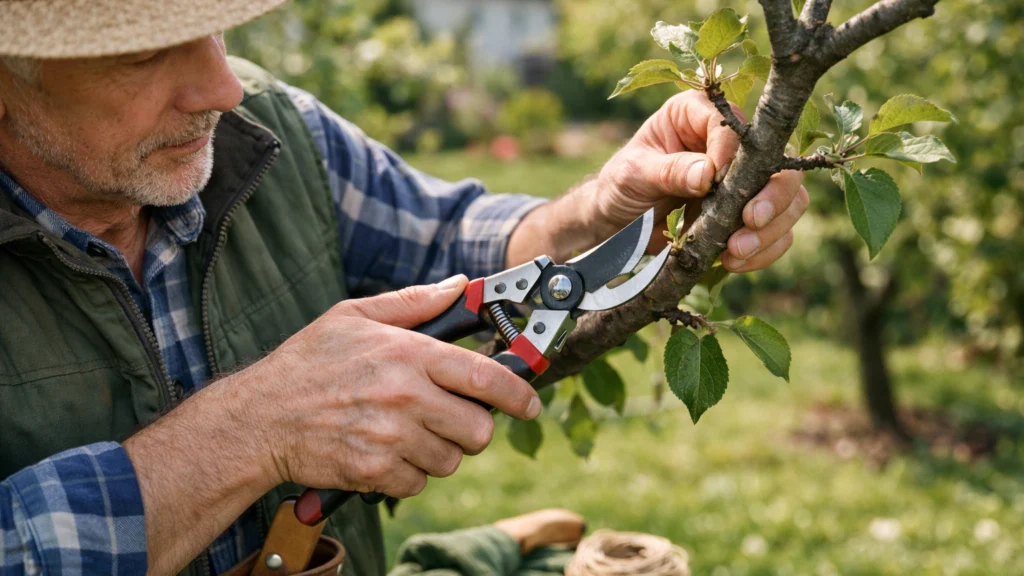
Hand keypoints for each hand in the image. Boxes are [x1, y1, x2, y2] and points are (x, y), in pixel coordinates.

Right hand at [253, 276, 540, 497]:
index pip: (484, 377)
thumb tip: (461, 286)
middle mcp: (405, 397)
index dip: (518, 393)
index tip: (531, 403)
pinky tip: (385, 451)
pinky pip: (419, 482)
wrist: (259, 417)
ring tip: (407, 432)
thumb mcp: (355, 316)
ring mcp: (391, 438)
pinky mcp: (374, 472)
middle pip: (478, 429)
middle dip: (472, 427)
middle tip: (450, 417)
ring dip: (438, 450)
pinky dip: (409, 473)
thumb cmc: (308, 363)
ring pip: (451, 459)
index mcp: (408, 355)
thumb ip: (414, 303)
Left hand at [592, 91, 808, 271]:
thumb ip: (668, 171)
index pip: (734, 127)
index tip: (717, 183)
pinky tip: (733, 261)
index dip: (733, 155)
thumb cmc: (620, 186)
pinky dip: (763, 250)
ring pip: (790, 199)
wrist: (616, 225)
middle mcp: (731, 143)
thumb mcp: (633, 174)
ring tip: (736, 251)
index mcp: (698, 115)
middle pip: (779, 162)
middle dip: (773, 195)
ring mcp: (745, 182)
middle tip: (751, 220)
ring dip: (771, 229)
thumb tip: (708, 173)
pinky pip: (777, 232)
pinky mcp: (748, 216)